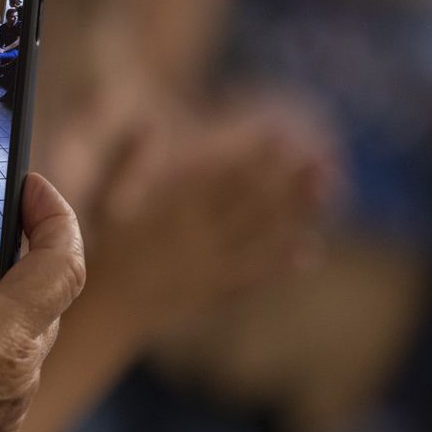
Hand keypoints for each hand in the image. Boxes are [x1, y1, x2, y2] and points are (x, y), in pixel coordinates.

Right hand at [86, 95, 337, 342]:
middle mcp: (198, 240)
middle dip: (289, 181)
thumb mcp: (109, 200)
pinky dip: (281, 266)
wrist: (105, 309)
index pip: (224, 180)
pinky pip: (254, 277)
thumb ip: (130, 162)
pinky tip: (310, 252)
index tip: (283, 137)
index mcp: (174, 214)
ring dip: (296, 214)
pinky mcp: (214, 293)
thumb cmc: (104, 250)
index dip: (256, 159)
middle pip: (253, 206)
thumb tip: (148, 122)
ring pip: (262, 237)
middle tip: (324, 157)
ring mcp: (210, 268)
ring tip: (326, 190)